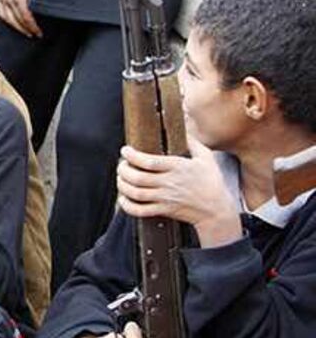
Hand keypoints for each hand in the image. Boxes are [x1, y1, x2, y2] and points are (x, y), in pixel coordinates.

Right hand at [0, 0, 40, 37]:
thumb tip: (49, 2)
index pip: (25, 16)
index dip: (32, 26)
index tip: (39, 32)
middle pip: (17, 20)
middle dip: (27, 29)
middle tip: (36, 34)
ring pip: (8, 19)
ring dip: (18, 28)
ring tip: (27, 32)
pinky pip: (1, 15)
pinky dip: (8, 22)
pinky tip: (15, 25)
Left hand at [116, 138, 240, 247]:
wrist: (217, 210)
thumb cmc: (211, 182)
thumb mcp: (206, 158)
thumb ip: (193, 142)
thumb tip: (183, 126)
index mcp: (178, 168)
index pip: (149, 162)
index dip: (132, 156)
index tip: (125, 150)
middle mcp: (170, 183)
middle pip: (138, 178)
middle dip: (123, 170)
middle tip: (121, 165)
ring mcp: (166, 199)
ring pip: (136, 193)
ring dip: (122, 186)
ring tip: (120, 179)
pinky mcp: (164, 211)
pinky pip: (140, 211)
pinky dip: (127, 206)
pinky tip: (123, 198)